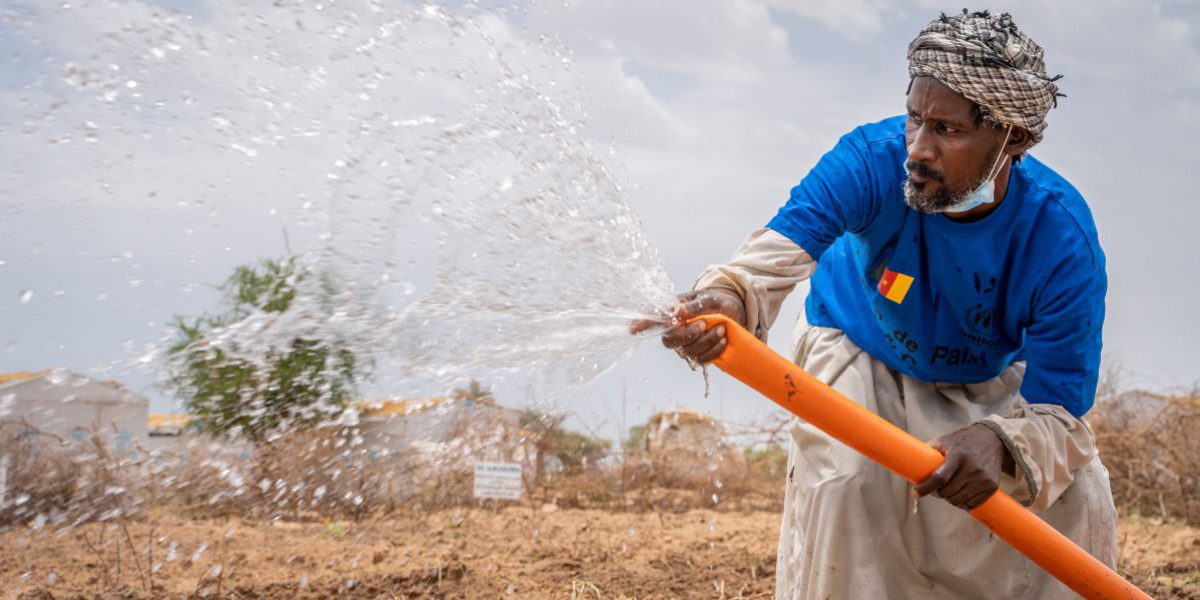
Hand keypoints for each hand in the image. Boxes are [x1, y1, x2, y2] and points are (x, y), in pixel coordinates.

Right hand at [630, 288, 745, 364]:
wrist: (734, 311)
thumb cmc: (716, 301)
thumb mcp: (708, 298)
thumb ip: (694, 306)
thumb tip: (680, 311)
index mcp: (673, 314)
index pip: (653, 320)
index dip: (642, 324)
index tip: (631, 328)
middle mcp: (676, 331)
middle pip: (670, 341)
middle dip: (688, 335)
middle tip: (704, 323)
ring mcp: (687, 345)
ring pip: (689, 351)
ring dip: (708, 340)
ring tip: (722, 328)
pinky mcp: (700, 354)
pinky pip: (702, 359)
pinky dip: (715, 350)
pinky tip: (723, 339)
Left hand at [913, 423, 1013, 510]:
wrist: (993, 439)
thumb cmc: (962, 441)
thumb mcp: (944, 441)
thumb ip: (927, 452)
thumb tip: (905, 462)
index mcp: (957, 455)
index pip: (939, 478)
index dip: (925, 488)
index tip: (915, 493)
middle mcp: (971, 468)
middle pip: (947, 492)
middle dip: (936, 493)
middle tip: (934, 489)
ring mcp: (983, 478)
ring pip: (958, 501)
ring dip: (949, 499)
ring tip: (948, 491)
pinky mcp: (992, 486)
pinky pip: (972, 505)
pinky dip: (963, 504)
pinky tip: (960, 495)